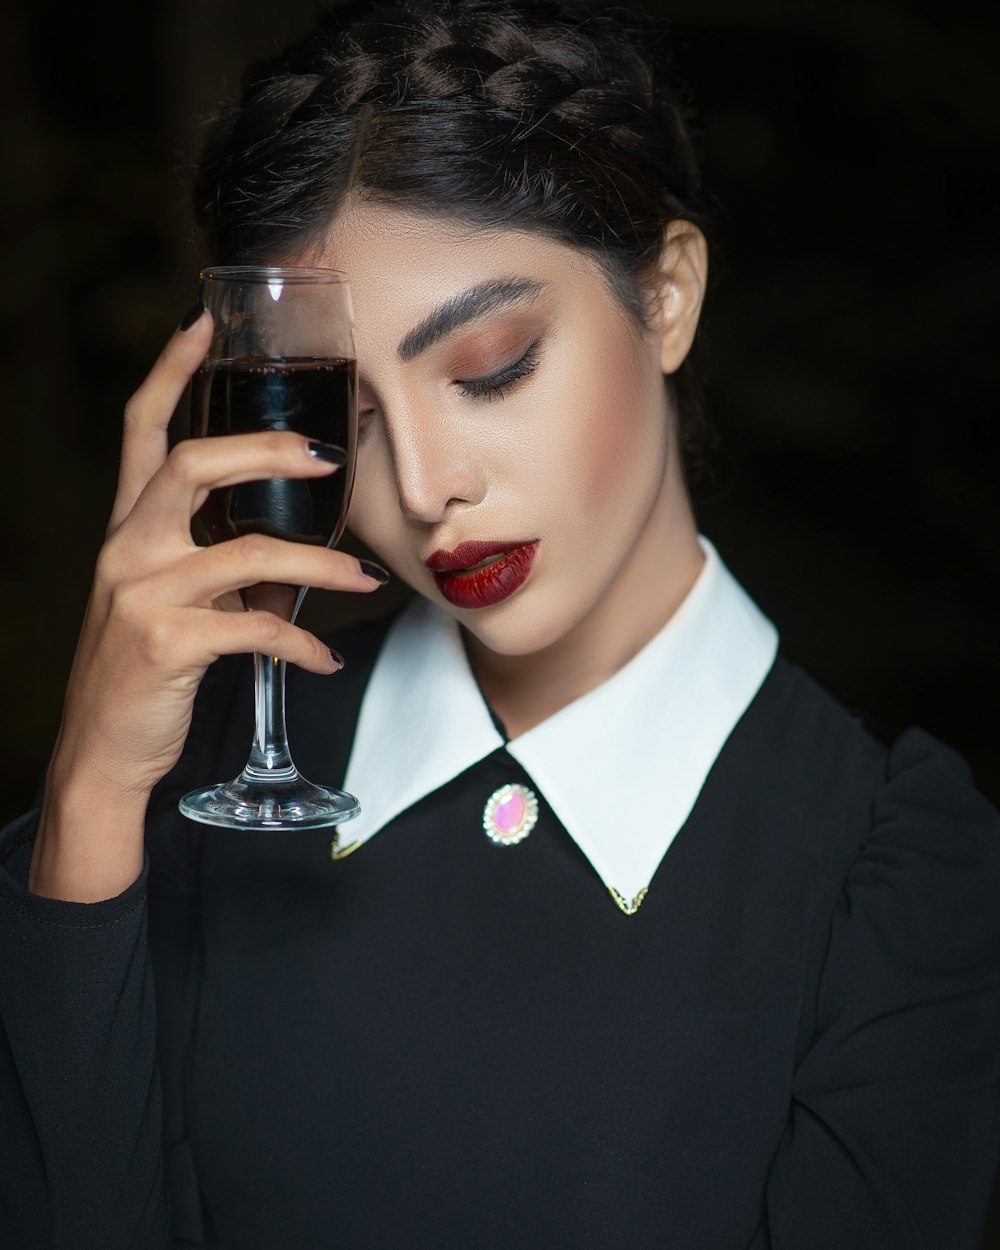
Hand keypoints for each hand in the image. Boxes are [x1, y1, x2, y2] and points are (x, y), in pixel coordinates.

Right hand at [30, 308, 381, 899]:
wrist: (103, 752)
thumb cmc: (144, 671)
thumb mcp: (163, 600)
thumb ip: (211, 561)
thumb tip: (293, 550)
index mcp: (126, 528)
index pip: (140, 429)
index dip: (170, 369)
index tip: (204, 319)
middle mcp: (126, 549)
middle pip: (193, 464)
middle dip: (268, 450)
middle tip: (331, 457)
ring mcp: (142, 595)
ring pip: (248, 552)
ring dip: (321, 564)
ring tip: (364, 579)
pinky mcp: (167, 645)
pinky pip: (257, 628)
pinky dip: (302, 642)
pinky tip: (324, 658)